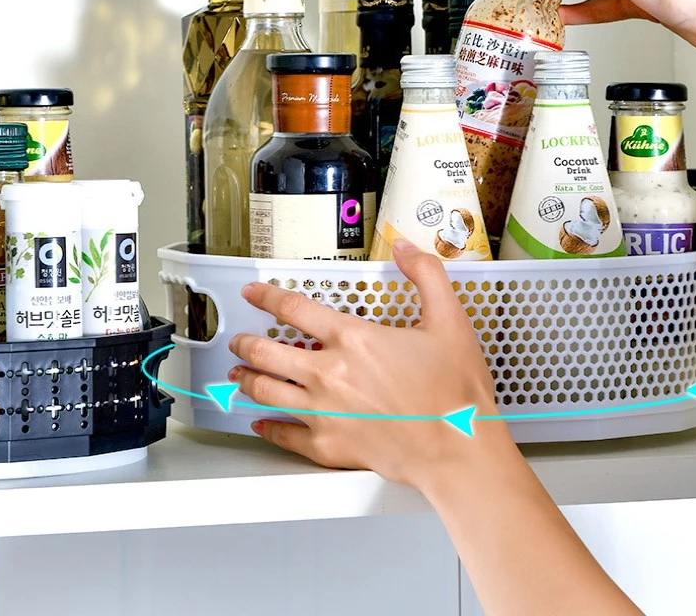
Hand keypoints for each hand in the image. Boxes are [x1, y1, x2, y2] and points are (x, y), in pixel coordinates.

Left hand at [227, 240, 506, 487]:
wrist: (458, 448)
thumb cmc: (454, 390)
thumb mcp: (448, 319)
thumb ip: (425, 275)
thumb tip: (405, 248)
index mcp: (352, 339)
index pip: (294, 309)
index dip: (267, 296)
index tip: (253, 293)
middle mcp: (328, 374)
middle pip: (267, 353)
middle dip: (245, 344)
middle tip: (238, 340)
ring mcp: (323, 412)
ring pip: (267, 392)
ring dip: (246, 380)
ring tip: (237, 375)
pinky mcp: (328, 446)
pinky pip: (285, 435)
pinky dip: (268, 428)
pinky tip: (261, 424)